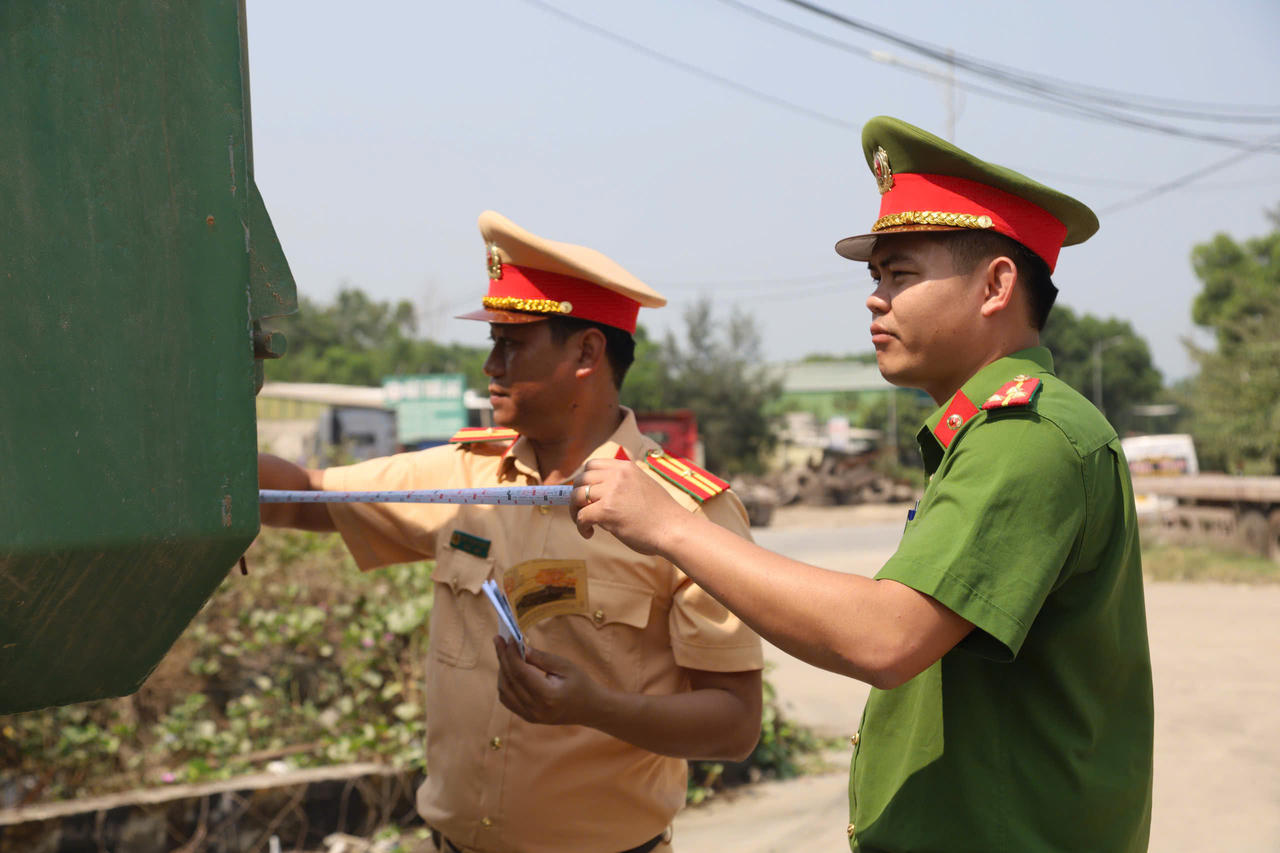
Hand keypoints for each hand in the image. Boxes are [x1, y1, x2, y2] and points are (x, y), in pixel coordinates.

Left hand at [494, 637, 603, 726]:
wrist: (591, 709)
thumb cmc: (581, 684)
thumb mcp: (565, 666)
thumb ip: (541, 658)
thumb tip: (521, 648)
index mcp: (547, 696)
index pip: (520, 672)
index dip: (511, 654)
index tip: (508, 638)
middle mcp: (535, 709)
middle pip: (509, 680)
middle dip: (503, 658)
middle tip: (499, 640)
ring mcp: (530, 716)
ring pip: (504, 691)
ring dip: (502, 670)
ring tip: (504, 652)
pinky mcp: (528, 717)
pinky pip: (508, 700)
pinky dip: (504, 683)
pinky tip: (507, 669)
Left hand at [571, 459, 691, 555]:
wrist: (673, 529)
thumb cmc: (661, 515)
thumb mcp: (642, 487)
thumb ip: (622, 486)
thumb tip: (598, 496)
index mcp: (626, 467)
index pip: (592, 465)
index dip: (584, 480)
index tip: (584, 494)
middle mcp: (617, 475)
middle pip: (581, 478)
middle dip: (576, 495)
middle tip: (582, 511)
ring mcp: (611, 491)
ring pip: (576, 496)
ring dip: (575, 511)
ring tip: (585, 524)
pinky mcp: (606, 510)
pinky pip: (581, 516)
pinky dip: (581, 526)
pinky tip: (589, 533)